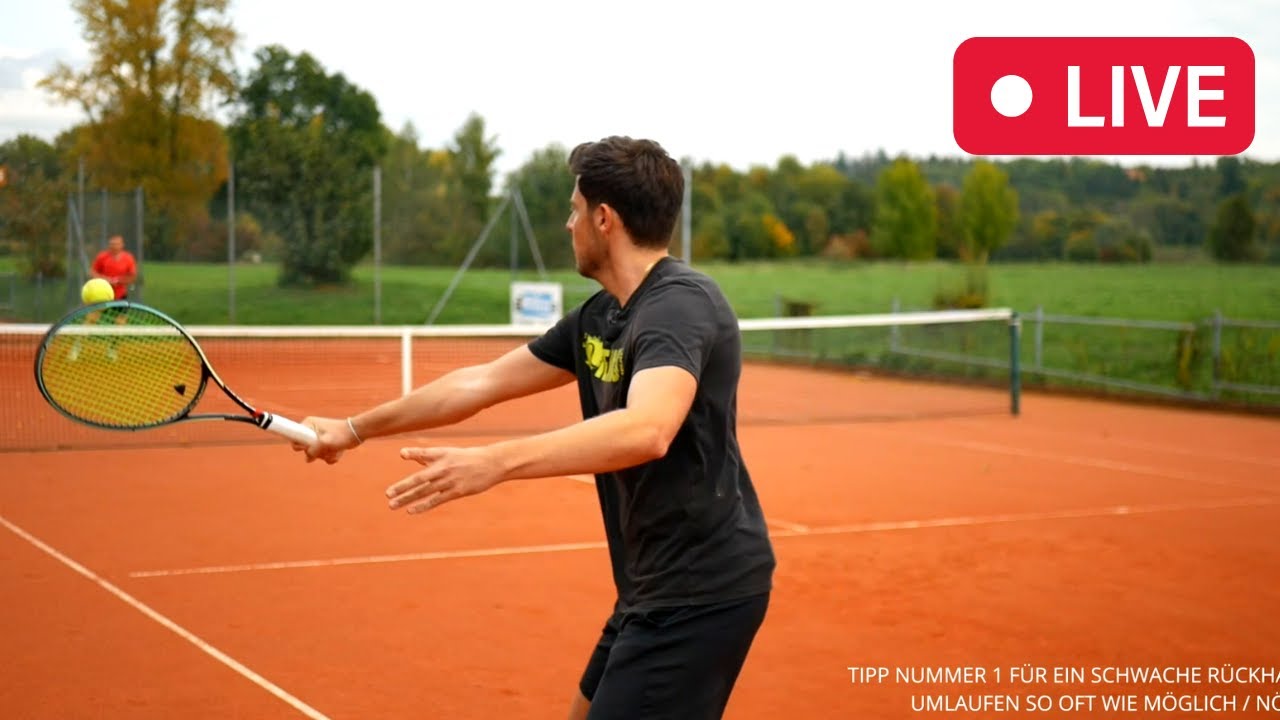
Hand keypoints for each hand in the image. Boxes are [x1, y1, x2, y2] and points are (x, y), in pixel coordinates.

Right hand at [291, 416, 360, 463]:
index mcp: (308, 424)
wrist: (357, 434)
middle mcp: (311, 430)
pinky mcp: (324, 445)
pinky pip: (322, 456)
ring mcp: (318, 438)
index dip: (299, 445)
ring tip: (335, 449)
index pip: (294, 437)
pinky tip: (338, 451)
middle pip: (304, 449)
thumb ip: (313, 450)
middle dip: (316, 452)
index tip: (310, 446)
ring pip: (314, 455)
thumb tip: (308, 459)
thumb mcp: (325, 442)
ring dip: (325, 455)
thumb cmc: (342, 434)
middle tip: (326, 448)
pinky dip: (330, 456)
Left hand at [386, 446, 502, 514]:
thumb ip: (425, 455)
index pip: (424, 454)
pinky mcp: (457, 492)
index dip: (413, 454)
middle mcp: (444, 468)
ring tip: (393, 505)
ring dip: (408, 498)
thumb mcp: (447, 452)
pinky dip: (423, 505)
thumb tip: (404, 454)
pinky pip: (437, 500)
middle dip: (403, 487)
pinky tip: (411, 510)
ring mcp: (450, 481)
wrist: (492, 463)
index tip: (402, 454)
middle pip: (420, 479)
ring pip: (425, 491)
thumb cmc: (467, 457)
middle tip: (388, 494)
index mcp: (442, 455)